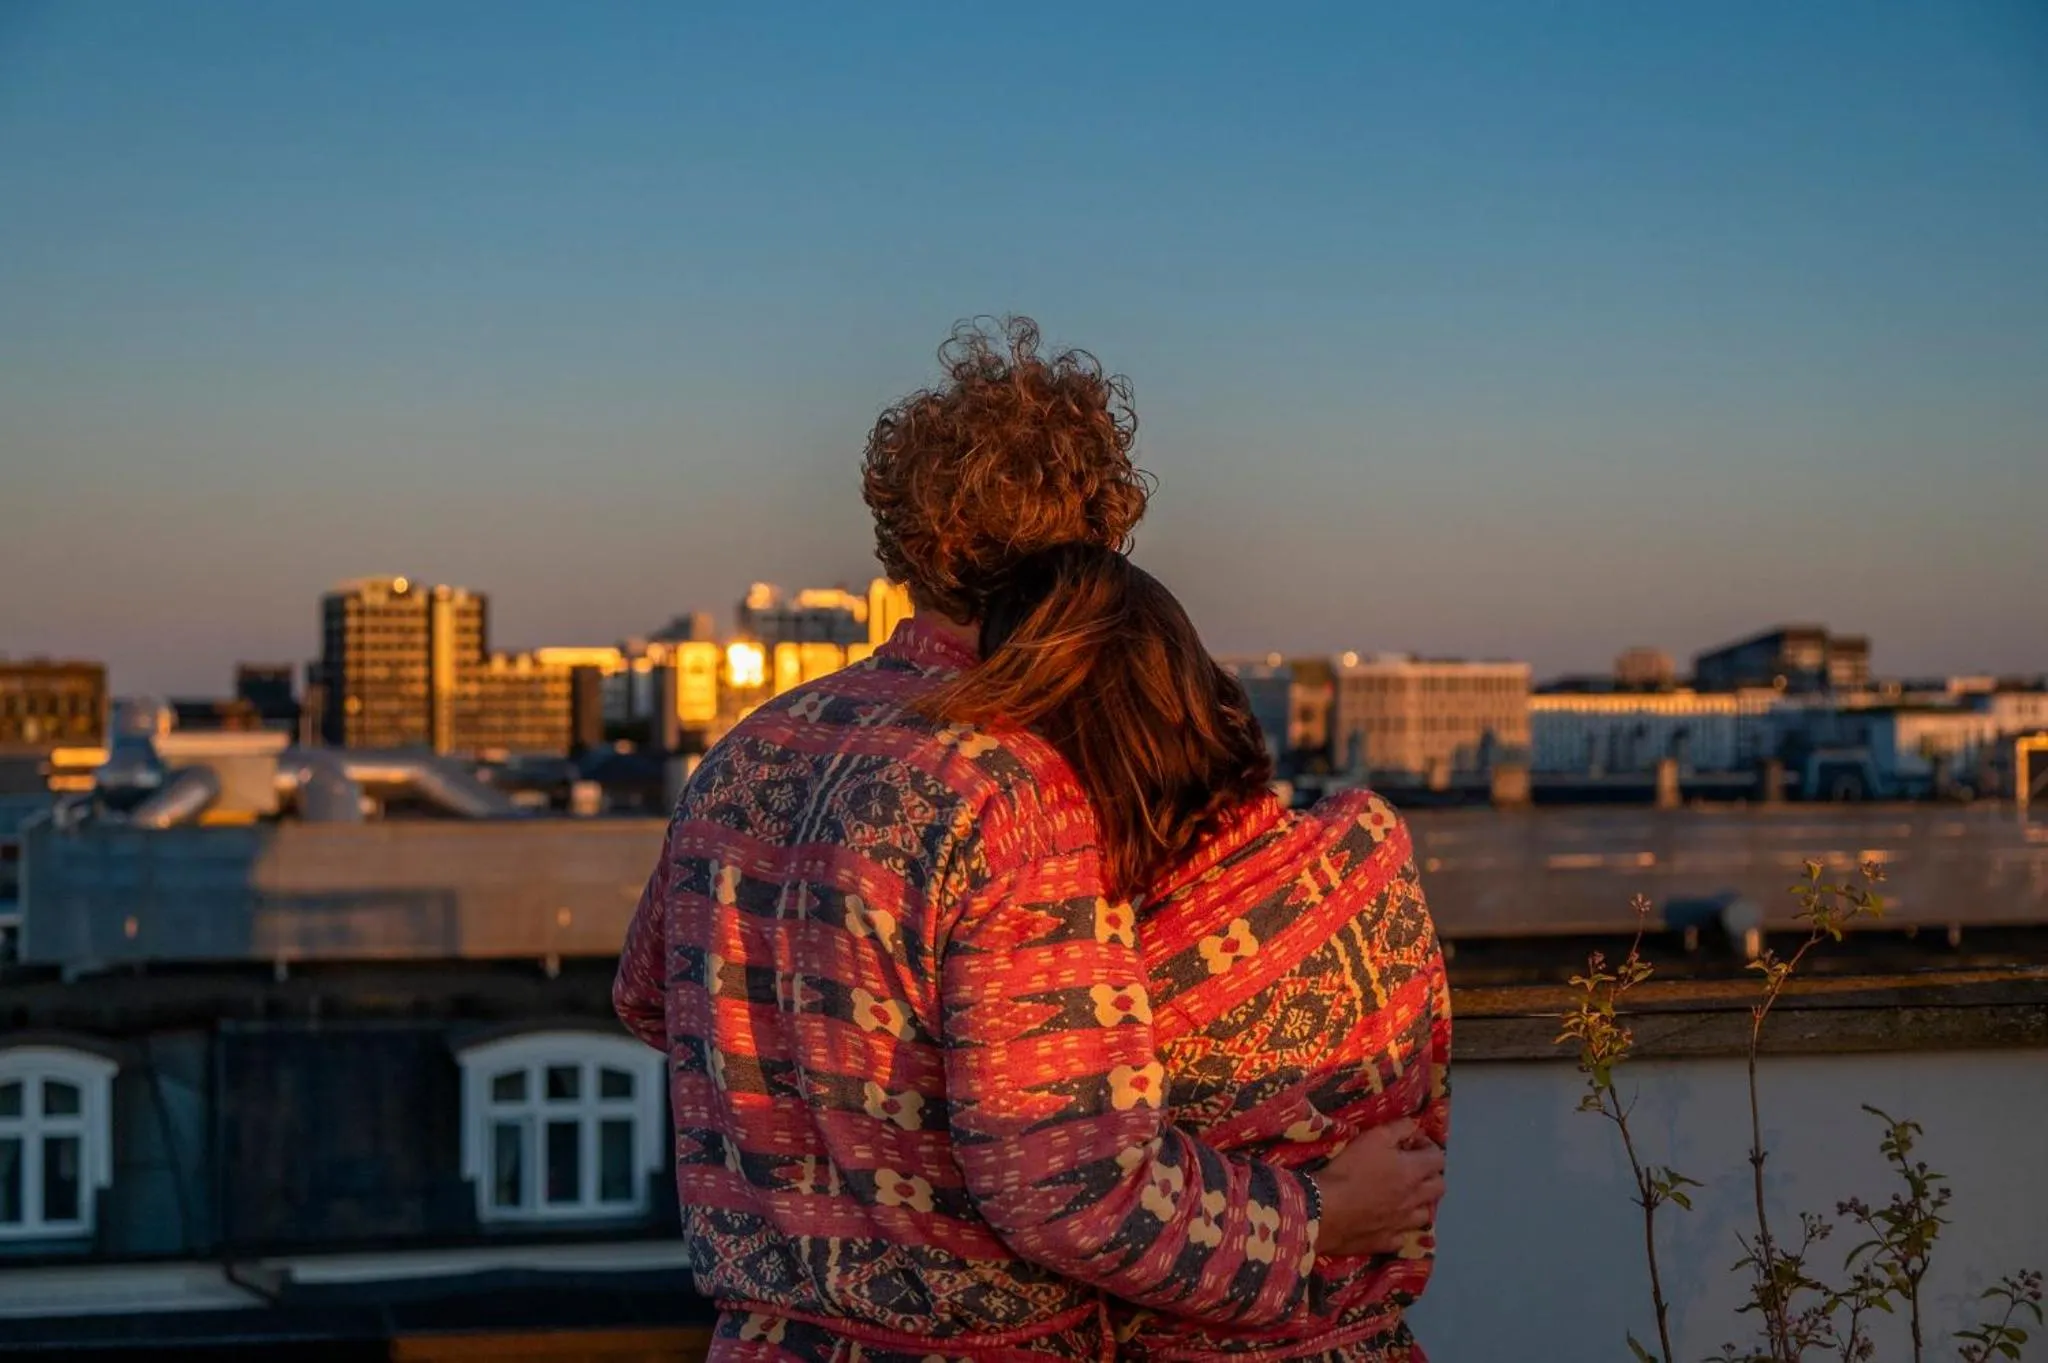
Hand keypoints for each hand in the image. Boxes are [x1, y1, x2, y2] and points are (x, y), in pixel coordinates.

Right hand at [1311, 1117, 1445, 1256]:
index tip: (1412, 1144)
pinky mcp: (1387, 1241)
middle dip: (1431, 1175)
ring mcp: (1403, 1223)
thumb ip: (1399, 1128)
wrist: (1325, 1210)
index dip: (1428, 1147)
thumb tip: (1415, 1127)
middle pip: (1439, 1187)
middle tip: (1413, 1170)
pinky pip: (1403, 1235)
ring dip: (1420, 1203)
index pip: (1438, 1158)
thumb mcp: (1374, 1137)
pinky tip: (1388, 1221)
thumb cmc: (1349, 1169)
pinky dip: (1400, 1227)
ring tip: (1404, 1197)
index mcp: (1413, 1172)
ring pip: (1426, 1214)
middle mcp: (1414, 1199)